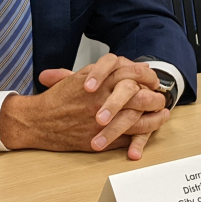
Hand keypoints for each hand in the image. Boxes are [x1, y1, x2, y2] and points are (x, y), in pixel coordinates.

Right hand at [0, 54, 169, 158]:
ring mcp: (102, 119)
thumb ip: (101, 71)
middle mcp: (102, 98)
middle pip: (140, 94)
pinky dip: (141, 132)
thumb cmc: (56, 99)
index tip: (152, 79)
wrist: (38, 121)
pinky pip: (127, 134)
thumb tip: (125, 65)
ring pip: (137, 116)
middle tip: (161, 97)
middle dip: (155, 96)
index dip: (146, 76)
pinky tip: (149, 129)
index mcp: (98, 81)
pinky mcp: (100, 136)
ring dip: (154, 116)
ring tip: (162, 114)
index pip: (132, 73)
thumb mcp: (78, 76)